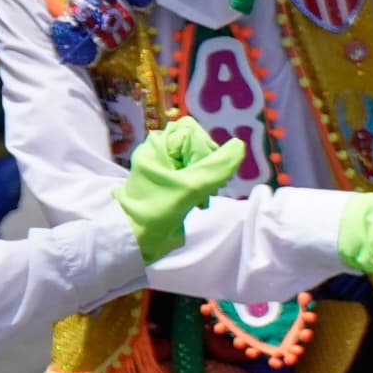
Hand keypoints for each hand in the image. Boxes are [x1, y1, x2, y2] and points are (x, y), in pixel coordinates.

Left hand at [113, 120, 240, 264]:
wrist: (132, 240)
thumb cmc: (156, 212)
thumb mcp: (189, 188)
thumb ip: (216, 167)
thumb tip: (239, 145)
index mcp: (156, 146)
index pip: (192, 132)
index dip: (205, 152)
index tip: (203, 178)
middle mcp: (159, 151)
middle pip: (197, 143)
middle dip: (208, 165)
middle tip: (205, 188)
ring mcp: (164, 166)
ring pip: (199, 159)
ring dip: (207, 177)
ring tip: (202, 198)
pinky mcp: (170, 180)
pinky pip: (195, 171)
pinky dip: (202, 185)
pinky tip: (199, 201)